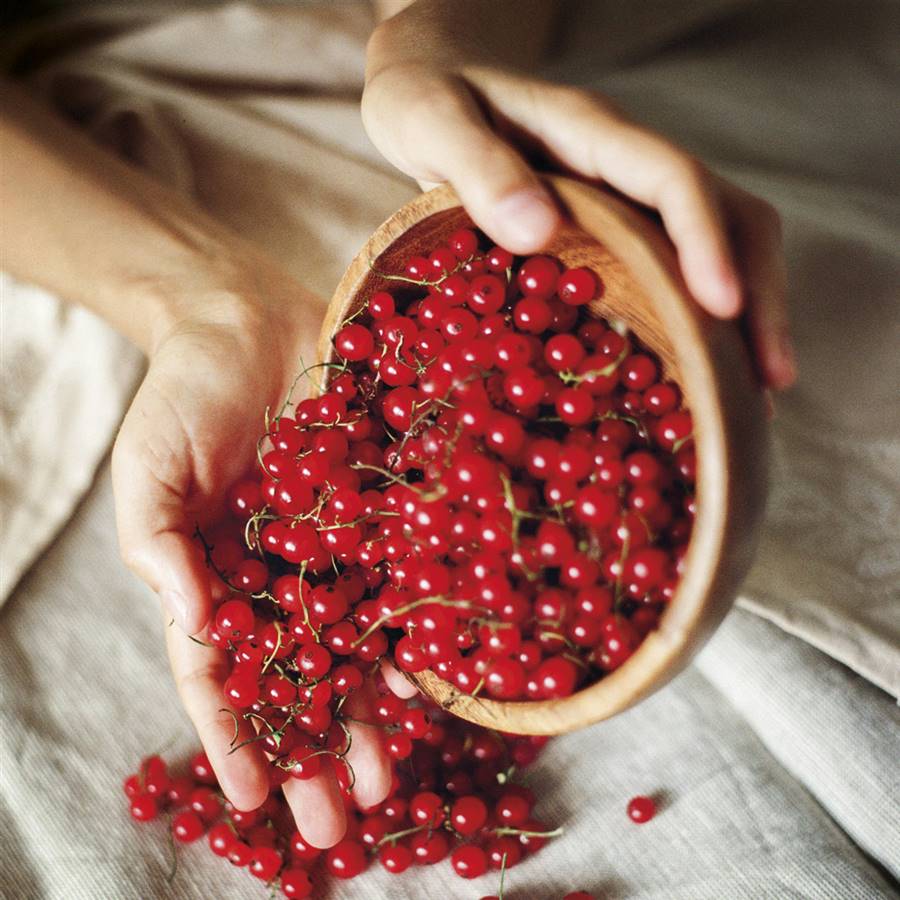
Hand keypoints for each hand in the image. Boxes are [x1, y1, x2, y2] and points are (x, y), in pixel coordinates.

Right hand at [110, 257, 407, 845]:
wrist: (248, 319)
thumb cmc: (183, 395)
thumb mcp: (147, 470)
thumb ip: (159, 548)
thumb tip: (192, 625)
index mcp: (215, 579)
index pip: (219, 675)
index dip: (236, 738)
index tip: (255, 801)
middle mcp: (279, 578)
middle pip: (299, 679)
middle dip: (318, 748)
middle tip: (339, 824)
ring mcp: (333, 551)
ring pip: (355, 648)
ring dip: (372, 713)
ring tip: (391, 779)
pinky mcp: (379, 514)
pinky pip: (399, 582)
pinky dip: (413, 633)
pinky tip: (431, 685)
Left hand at [363, 46, 794, 389]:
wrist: (432, 83)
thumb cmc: (428, 99)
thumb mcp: (431, 121)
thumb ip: (478, 167)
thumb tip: (540, 230)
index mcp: (591, 133)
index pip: (673, 180)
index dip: (706, 241)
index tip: (723, 308)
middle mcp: (624, 166)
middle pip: (726, 216)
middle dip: (758, 294)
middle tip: (768, 383)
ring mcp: (624, 198)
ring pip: (716, 245)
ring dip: (743, 317)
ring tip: (751, 397)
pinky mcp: (611, 231)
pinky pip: (671, 271)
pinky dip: (694, 323)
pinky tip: (694, 376)